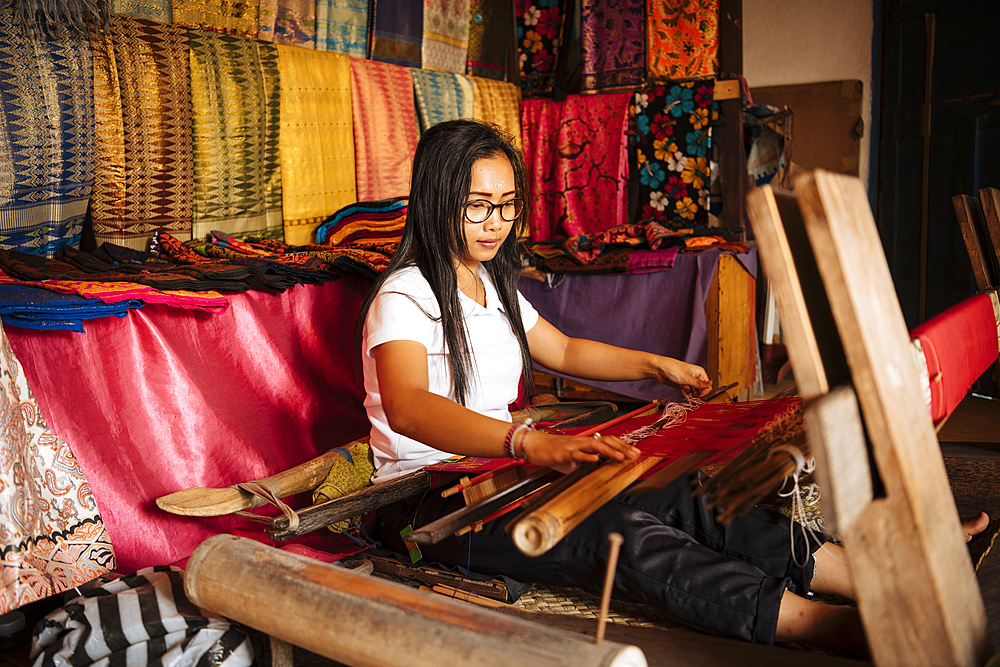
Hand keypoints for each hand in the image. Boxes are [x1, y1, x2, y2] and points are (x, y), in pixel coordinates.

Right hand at [521, 431, 639, 472]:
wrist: (534, 445)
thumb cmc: (553, 453)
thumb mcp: (572, 460)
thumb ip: (585, 462)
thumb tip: (596, 468)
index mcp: (585, 443)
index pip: (608, 441)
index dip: (622, 445)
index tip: (635, 452)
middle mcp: (582, 441)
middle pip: (606, 441)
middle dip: (622, 447)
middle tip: (636, 455)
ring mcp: (573, 446)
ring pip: (594, 445)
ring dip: (609, 451)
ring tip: (622, 456)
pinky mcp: (563, 452)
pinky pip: (576, 454)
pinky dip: (586, 456)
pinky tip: (596, 459)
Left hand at [657, 358, 711, 397]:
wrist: (659, 369)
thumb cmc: (673, 369)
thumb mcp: (687, 377)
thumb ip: (698, 383)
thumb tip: (710, 384)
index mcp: (699, 373)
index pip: (707, 385)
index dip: (705, 393)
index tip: (700, 398)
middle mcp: (695, 378)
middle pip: (702, 390)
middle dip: (699, 396)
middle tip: (694, 401)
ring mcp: (689, 382)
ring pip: (695, 393)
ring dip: (694, 398)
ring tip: (690, 401)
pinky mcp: (683, 386)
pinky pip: (688, 394)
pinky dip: (688, 397)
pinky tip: (687, 400)